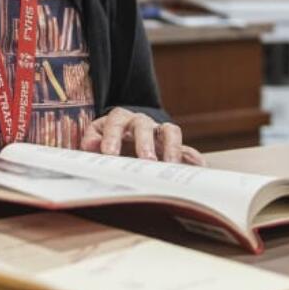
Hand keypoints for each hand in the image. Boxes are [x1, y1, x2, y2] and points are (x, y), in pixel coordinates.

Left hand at [81, 107, 205, 165]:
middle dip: (144, 142)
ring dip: (170, 147)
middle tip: (146, 160)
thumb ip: (92, 141)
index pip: (116, 121)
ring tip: (170, 166)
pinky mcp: (175, 147)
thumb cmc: (110, 140)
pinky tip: (198, 169)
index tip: (109, 153)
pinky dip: (193, 159)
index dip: (112, 136)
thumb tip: (90, 145)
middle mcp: (142, 123)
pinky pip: (188, 150)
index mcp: (120, 119)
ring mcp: (160, 134)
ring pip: (169, 131)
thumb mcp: (97, 138)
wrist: (128, 138)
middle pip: (144, 124)